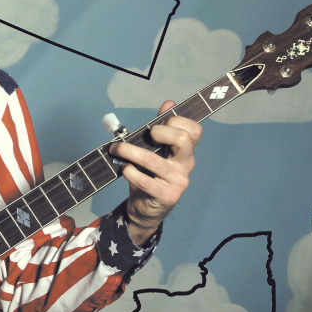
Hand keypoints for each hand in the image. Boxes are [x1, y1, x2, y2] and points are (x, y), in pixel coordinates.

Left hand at [110, 101, 199, 244]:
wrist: (147, 208)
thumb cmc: (150, 175)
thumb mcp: (156, 150)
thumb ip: (162, 127)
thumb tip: (169, 103)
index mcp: (186, 151)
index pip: (194, 129)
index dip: (176, 121)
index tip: (158, 125)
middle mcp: (186, 165)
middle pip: (183, 139)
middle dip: (159, 132)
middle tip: (146, 136)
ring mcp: (179, 182)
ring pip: (154, 160)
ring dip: (130, 151)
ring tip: (117, 149)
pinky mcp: (167, 196)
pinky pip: (146, 181)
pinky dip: (131, 172)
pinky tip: (125, 169)